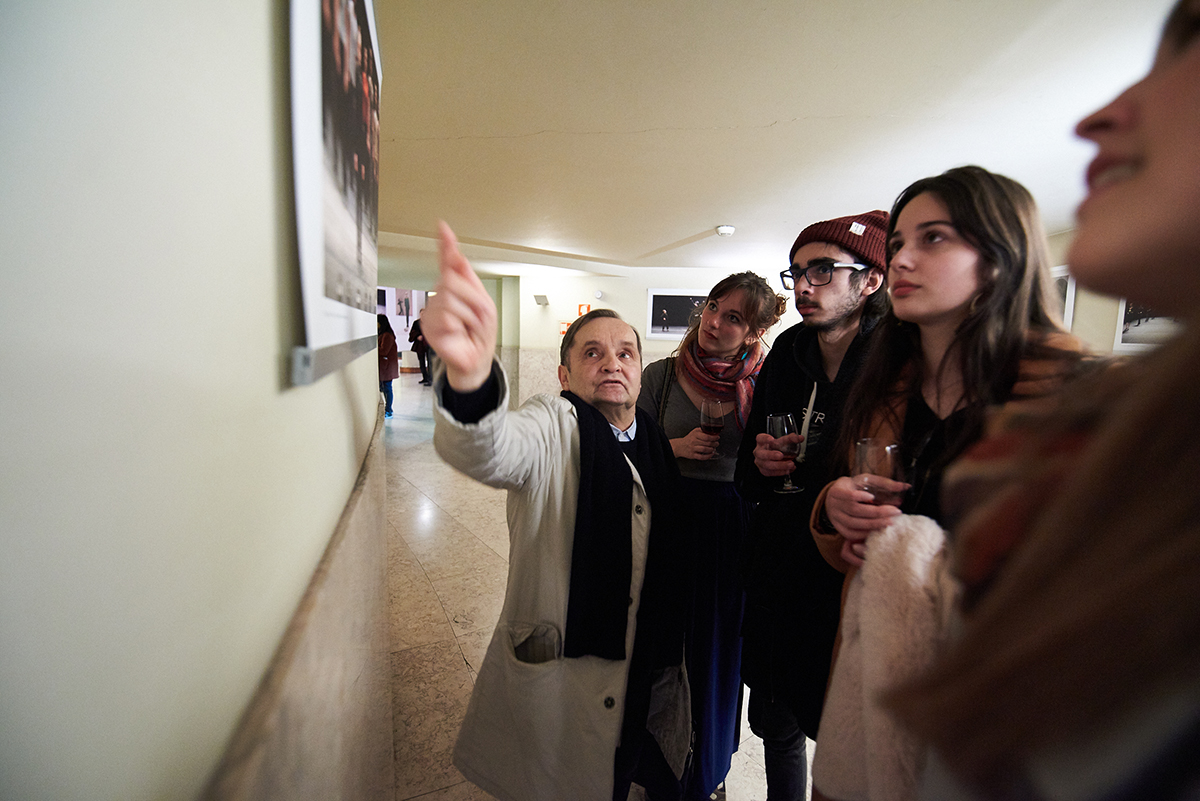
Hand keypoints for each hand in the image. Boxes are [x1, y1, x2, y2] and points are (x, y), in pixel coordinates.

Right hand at [423, 222, 497, 390]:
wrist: (476, 359)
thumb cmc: (479, 333)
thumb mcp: (484, 303)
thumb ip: (469, 279)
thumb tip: (458, 256)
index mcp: (455, 287)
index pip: (448, 262)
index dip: (445, 244)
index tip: (443, 228)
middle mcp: (441, 296)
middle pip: (451, 280)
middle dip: (472, 299)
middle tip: (478, 316)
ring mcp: (433, 311)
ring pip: (450, 299)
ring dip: (468, 315)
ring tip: (469, 327)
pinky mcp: (429, 327)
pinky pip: (446, 317)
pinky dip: (459, 326)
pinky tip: (459, 333)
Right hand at [671, 428, 719, 459]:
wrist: (680, 446)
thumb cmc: (689, 439)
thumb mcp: (694, 432)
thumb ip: (702, 431)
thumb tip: (713, 432)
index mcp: (695, 434)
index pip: (706, 436)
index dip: (714, 437)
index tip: (717, 437)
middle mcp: (693, 441)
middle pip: (707, 443)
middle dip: (714, 443)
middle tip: (716, 443)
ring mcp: (693, 448)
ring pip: (705, 449)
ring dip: (711, 449)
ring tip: (713, 448)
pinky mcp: (692, 455)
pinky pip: (701, 457)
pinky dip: (708, 456)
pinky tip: (711, 454)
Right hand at [753, 433, 802, 476]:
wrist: (774, 457)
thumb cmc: (776, 448)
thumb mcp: (783, 441)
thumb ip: (791, 439)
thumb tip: (800, 438)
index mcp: (762, 442)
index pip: (760, 438)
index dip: (765, 439)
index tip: (772, 439)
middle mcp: (759, 452)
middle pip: (761, 454)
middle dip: (771, 455)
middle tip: (781, 455)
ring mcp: (760, 462)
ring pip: (766, 465)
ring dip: (779, 465)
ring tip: (790, 464)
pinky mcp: (764, 470)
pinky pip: (770, 472)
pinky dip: (780, 472)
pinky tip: (788, 470)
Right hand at [824, 475, 905, 565]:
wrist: (835, 498)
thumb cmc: (853, 487)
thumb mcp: (865, 480)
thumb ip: (884, 482)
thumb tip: (906, 486)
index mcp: (837, 491)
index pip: (847, 494)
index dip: (858, 496)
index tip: (872, 496)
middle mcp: (833, 505)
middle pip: (855, 511)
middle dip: (877, 512)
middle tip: (895, 512)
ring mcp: (835, 518)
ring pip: (854, 524)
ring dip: (873, 524)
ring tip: (890, 522)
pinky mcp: (839, 528)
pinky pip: (851, 534)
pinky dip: (865, 533)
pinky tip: (878, 530)